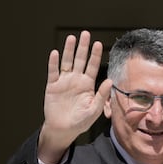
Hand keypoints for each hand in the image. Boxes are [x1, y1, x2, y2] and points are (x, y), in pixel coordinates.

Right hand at [38, 30, 112, 163]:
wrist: (63, 129)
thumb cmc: (81, 122)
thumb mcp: (94, 110)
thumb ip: (102, 95)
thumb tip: (110, 80)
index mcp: (88, 85)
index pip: (93, 67)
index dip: (95, 55)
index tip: (98, 44)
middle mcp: (76, 80)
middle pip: (80, 60)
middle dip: (83, 47)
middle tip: (85, 34)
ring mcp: (64, 82)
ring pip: (67, 62)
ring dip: (69, 50)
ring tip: (71, 38)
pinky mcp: (52, 86)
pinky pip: (53, 72)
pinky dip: (54, 63)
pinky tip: (55, 53)